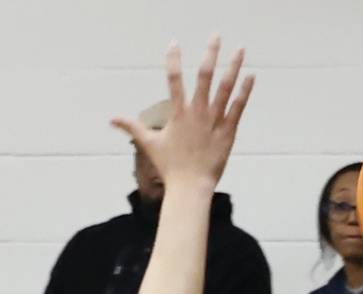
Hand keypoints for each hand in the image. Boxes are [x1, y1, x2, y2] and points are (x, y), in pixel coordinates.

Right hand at [111, 38, 252, 193]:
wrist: (190, 189)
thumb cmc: (169, 168)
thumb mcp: (149, 144)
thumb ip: (131, 127)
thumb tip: (111, 119)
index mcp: (178, 114)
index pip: (173, 80)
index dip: (173, 61)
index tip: (173, 43)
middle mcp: (197, 113)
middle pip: (204, 77)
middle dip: (210, 54)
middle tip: (216, 35)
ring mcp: (214, 122)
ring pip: (225, 89)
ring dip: (233, 67)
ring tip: (241, 49)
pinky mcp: (227, 132)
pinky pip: (237, 108)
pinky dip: (244, 92)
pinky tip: (250, 76)